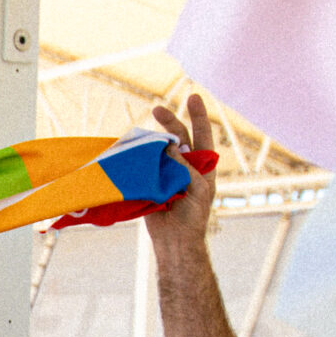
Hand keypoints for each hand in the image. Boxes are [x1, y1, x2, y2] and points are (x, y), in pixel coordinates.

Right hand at [145, 94, 218, 249]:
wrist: (174, 240)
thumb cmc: (192, 216)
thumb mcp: (197, 188)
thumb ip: (184, 165)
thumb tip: (169, 144)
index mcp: (202, 166)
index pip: (203, 135)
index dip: (199, 115)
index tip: (192, 97)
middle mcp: (185, 166)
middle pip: (178, 137)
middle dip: (169, 122)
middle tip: (156, 109)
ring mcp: (168, 173)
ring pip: (160, 149)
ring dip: (151, 140)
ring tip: (142, 137)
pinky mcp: (152, 182)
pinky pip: (145, 165)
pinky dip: (140, 156)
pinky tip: (132, 149)